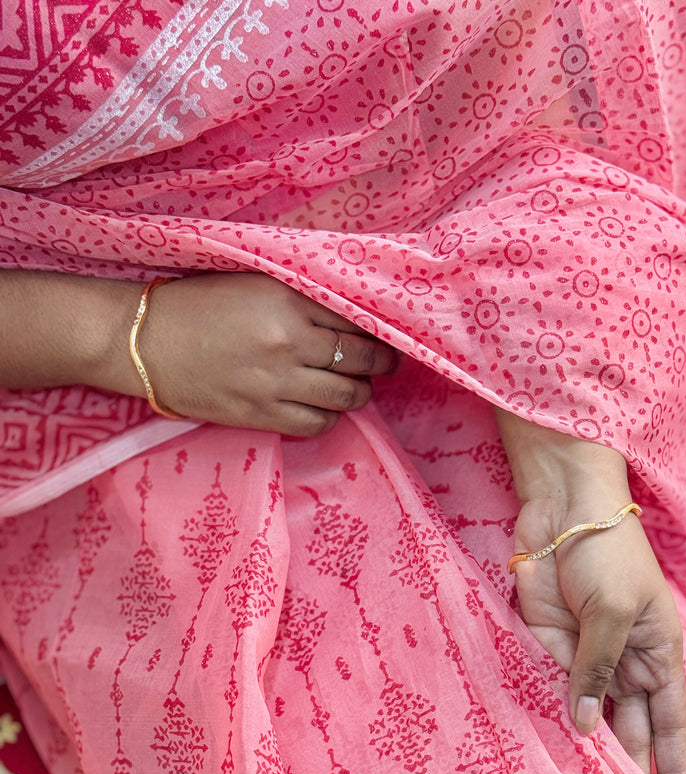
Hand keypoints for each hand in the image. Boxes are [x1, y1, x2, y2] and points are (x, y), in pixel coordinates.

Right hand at [102, 273, 396, 436]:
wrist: (142, 343)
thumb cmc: (195, 305)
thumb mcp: (251, 280)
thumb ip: (300, 292)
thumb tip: (351, 306)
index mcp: (286, 299)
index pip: (357, 317)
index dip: (378, 328)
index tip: (386, 332)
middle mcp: (288, 341)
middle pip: (361, 359)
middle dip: (380, 362)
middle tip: (384, 362)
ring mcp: (276, 383)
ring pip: (347, 396)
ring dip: (359, 392)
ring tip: (355, 385)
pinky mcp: (262, 415)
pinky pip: (318, 424)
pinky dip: (329, 417)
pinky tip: (322, 407)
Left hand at [496, 409, 685, 773]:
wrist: (562, 504)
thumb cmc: (606, 550)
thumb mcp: (614, 611)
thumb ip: (597, 668)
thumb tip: (585, 725)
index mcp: (659, 656)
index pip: (668, 726)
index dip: (671, 768)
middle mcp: (625, 665)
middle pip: (627, 731)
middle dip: (624, 772)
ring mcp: (585, 659)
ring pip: (588, 719)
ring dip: (586, 754)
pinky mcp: (549, 648)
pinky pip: (551, 694)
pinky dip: (549, 721)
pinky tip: (549, 756)